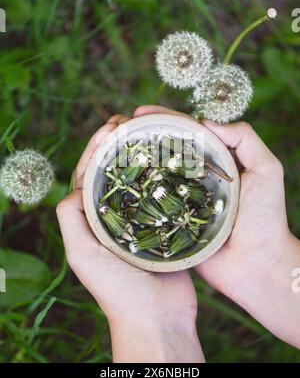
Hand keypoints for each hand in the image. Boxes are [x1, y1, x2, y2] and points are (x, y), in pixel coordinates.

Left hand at [56, 114, 203, 362]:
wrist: (157, 317)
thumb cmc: (117, 290)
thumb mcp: (83, 255)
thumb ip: (71, 220)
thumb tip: (73, 188)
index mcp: (93, 220)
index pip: (89, 174)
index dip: (96, 147)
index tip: (111, 126)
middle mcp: (115, 216)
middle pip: (114, 172)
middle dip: (120, 144)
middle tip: (132, 121)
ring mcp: (141, 219)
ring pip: (139, 179)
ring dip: (142, 155)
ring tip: (151, 132)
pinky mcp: (164, 225)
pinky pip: (162, 194)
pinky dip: (164, 174)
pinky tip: (173, 158)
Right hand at [133, 105, 299, 348]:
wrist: (258, 265)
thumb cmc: (266, 217)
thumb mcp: (267, 169)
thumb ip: (244, 138)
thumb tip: (204, 122)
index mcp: (213, 163)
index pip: (184, 133)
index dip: (162, 119)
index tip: (139, 113)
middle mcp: (192, 179)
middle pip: (163, 150)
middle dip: (139, 135)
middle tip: (117, 128)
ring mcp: (180, 200)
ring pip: (153, 175)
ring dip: (131, 161)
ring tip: (110, 148)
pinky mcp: (171, 222)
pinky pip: (150, 204)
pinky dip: (134, 192)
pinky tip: (117, 182)